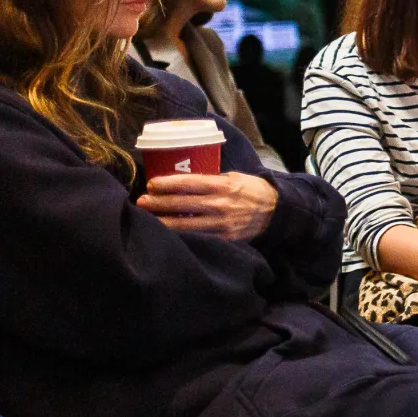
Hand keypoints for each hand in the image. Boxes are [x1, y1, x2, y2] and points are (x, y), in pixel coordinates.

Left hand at [138, 172, 279, 240]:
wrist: (276, 212)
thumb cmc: (252, 190)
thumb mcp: (234, 177)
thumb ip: (211, 180)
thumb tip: (182, 181)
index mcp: (223, 185)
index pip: (188, 183)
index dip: (167, 184)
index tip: (151, 184)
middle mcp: (220, 205)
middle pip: (181, 204)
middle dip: (158, 203)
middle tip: (141, 202)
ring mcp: (222, 224)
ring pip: (185, 225)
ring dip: (163, 222)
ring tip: (148, 219)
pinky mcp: (224, 239)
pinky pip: (197, 238)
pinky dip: (181, 236)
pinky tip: (168, 235)